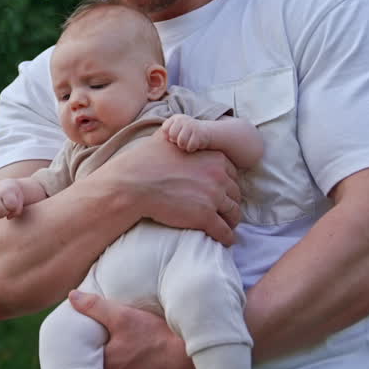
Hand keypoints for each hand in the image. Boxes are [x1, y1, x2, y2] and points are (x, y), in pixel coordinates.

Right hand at [0, 179, 24, 220]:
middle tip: (9, 208)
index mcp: (5, 191)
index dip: (14, 207)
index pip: (10, 205)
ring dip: (1, 216)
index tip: (15, 203)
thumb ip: (17, 211)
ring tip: (4, 209)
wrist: (5, 187)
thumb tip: (8, 217)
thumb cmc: (15, 196)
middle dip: (7, 212)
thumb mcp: (20, 201)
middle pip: (1, 211)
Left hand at [68, 290, 196, 368]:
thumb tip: (73, 296)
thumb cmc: (157, 338)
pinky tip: (136, 360)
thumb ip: (95, 307)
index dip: (85, 346)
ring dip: (114, 366)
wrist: (190, 361)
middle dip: (100, 355)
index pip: (83, 359)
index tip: (90, 335)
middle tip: (106, 339)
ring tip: (121, 348)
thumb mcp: (124, 316)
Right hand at [94, 132, 241, 244]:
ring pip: (234, 212)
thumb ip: (179, 133)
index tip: (222, 191)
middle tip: (225, 210)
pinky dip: (227, 237)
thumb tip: (177, 128)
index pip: (231, 173)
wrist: (133, 183)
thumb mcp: (166, 138)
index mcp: (213, 156)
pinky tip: (226, 240)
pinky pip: (224, 231)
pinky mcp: (205, 217)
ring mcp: (213, 197)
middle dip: (230, 201)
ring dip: (232, 220)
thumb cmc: (144, 160)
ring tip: (228, 226)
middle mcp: (218, 175)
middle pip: (235, 193)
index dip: (227, 183)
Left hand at [161, 114, 209, 152]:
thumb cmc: (187, 132)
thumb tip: (167, 138)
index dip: (168, 136)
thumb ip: (168, 131)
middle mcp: (183, 120)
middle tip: (181, 140)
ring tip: (186, 143)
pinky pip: (190, 146)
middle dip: (175, 141)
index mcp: (176, 118)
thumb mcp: (177, 128)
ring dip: (183, 146)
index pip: (165, 129)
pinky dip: (190, 148)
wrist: (206, 131)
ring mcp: (191, 126)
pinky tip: (193, 145)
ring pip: (181, 141)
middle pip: (172, 135)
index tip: (174, 137)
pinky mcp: (199, 133)